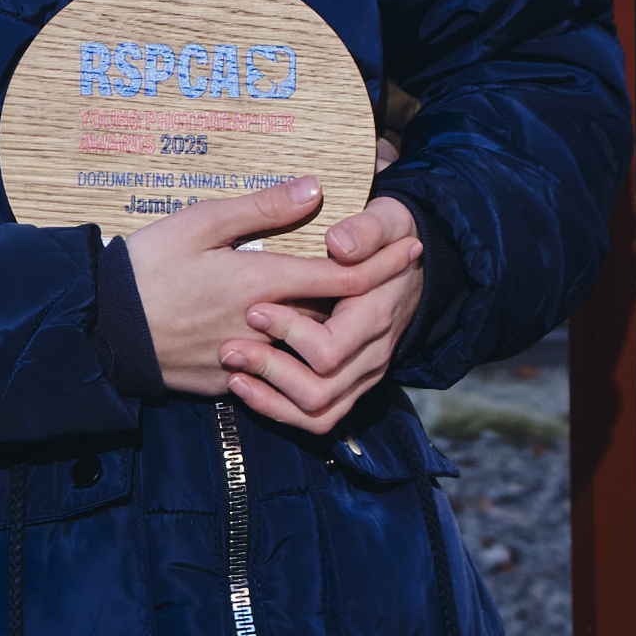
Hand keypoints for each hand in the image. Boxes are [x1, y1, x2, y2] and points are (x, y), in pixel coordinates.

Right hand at [124, 180, 418, 412]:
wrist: (103, 330)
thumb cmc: (147, 267)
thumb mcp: (200, 222)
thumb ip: (261, 209)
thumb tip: (315, 190)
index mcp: (262, 283)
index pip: (342, 275)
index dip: (383, 262)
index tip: (412, 247)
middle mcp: (267, 326)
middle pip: (339, 317)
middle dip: (374, 297)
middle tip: (399, 275)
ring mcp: (251, 359)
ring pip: (314, 348)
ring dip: (342, 328)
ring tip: (360, 307)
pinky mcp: (230, 381)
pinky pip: (280, 370)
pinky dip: (301, 353)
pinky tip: (304, 337)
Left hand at [231, 195, 425, 438]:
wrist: (405, 264)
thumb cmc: (384, 237)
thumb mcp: (384, 218)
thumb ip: (365, 229)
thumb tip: (339, 245)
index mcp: (375, 315)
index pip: (331, 346)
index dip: (289, 333)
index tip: (253, 310)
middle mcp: (372, 354)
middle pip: (321, 388)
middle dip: (271, 369)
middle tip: (230, 346)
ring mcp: (361, 375)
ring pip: (318, 413)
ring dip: (270, 397)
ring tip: (232, 370)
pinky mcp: (347, 386)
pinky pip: (316, 417)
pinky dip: (277, 408)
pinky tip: (243, 385)